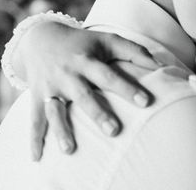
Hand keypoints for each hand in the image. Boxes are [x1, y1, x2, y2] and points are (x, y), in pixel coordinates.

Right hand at [13, 20, 158, 159]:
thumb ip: (134, 52)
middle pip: (84, 95)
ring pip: (55, 110)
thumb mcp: (108, 40)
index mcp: (88, 60)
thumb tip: (160, 66)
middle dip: (98, 114)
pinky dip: (34, 139)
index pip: (109, 75)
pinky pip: (34, 119)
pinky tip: (37, 158)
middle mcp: (69, 73)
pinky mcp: (36, 96)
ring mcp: (51, 86)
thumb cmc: (84, 43)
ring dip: (62, 130)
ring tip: (71, 150)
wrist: (41, 38)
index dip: (127, 88)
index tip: (146, 102)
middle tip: (115, 131)